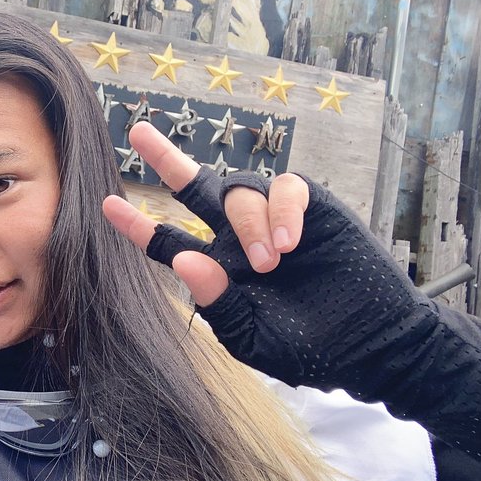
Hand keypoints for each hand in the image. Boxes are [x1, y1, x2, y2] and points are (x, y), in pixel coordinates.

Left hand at [99, 121, 432, 391]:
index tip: (107, 206)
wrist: (373, 344)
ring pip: (240, 191)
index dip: (138, 226)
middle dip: (166, 159)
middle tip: (138, 133)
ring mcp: (272, 219)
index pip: (167, 240)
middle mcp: (237, 238)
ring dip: (249, 222)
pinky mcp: (311, 207)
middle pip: (194, 187)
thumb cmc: (310, 348)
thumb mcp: (253, 337)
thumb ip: (216, 302)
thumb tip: (182, 258)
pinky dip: (282, 209)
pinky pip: (285, 187)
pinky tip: (292, 241)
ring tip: (272, 261)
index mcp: (216, 268)